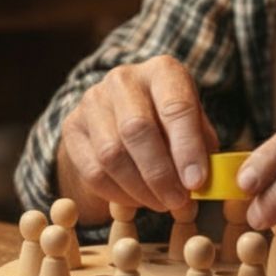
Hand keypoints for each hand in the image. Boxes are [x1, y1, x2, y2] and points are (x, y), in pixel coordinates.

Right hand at [59, 56, 218, 213]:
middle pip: (137, 129)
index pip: (175, 107)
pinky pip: (93, 171)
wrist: (123, 114)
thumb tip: (202, 185)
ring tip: (161, 204)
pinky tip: (136, 200)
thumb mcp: (194, 126)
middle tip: (178, 202)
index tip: (196, 182)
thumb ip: (202, 151)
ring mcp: (93, 100)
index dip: (187, 148)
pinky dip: (118, 193)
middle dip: (160, 174)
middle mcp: (124, 79)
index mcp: (163, 70)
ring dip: (139, 189)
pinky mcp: (72, 126)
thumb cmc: (170, 122)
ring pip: (111, 154)